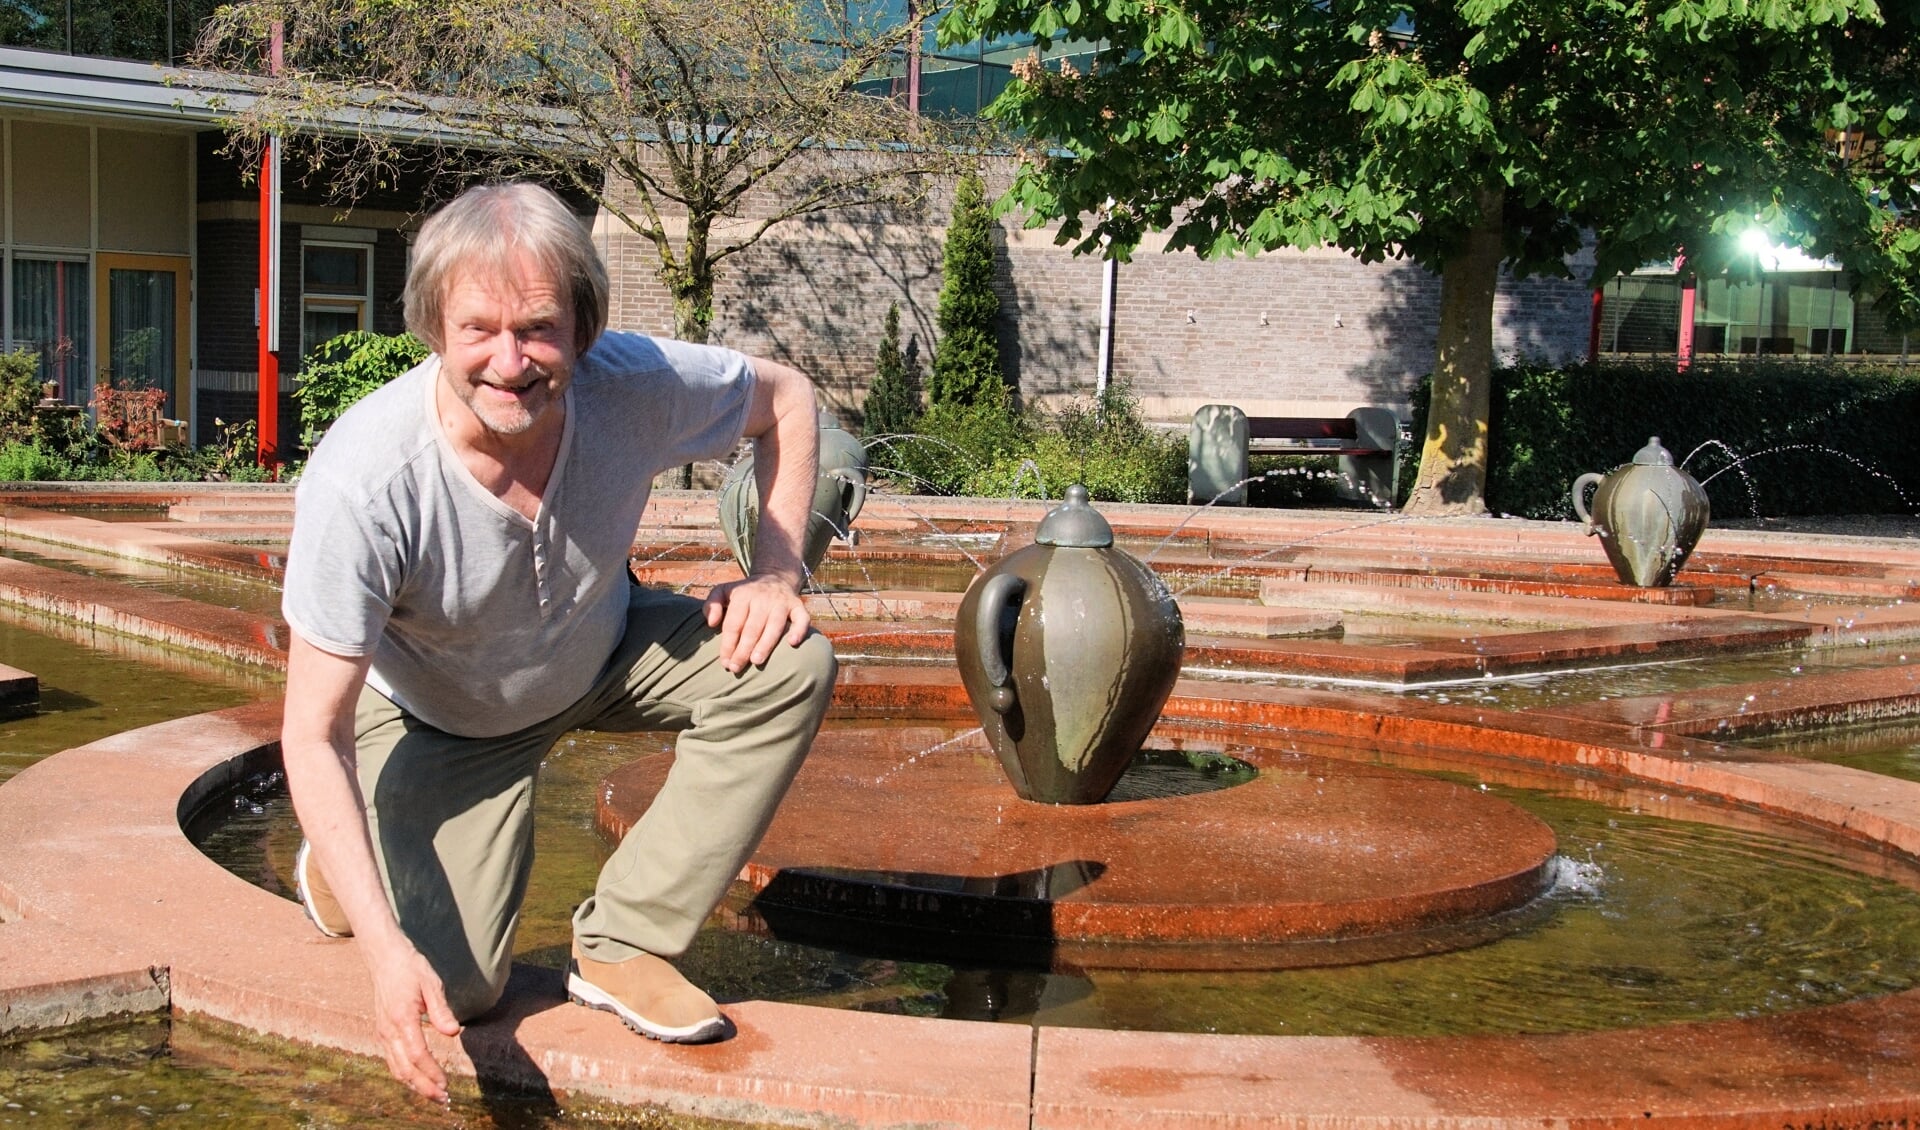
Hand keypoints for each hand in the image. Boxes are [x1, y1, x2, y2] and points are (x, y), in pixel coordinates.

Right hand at [367, 940, 462, 1101]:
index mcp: (401, 1018)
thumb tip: (453, 1032)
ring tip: (433, 1094)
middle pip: (404, 1069)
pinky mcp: (382, 1031)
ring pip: (395, 1068)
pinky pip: (392, 1060)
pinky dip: (405, 1074)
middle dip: (423, 1087)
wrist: (383, 956)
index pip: (417, 1054)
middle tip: (443, 1099)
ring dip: (414, 1084)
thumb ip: (441, 1009)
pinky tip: (419, 1079)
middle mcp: (388, 1029)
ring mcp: (383, 1032)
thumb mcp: (431, 982)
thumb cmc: (410, 966)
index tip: (446, 1084)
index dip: (431, 1072)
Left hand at [704, 572, 811, 673]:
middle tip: (736, 668)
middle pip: (752, 627)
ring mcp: (782, 602)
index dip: (728, 644)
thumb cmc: (745, 593)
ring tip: (756, 661)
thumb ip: (712, 604)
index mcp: (743, 595)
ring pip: (774, 625)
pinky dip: (799, 629)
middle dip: (743, 649)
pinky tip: (792, 643)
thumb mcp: (723, 591)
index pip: (734, 623)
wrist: (774, 578)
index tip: (725, 662)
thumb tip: (711, 623)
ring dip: (766, 644)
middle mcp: (763, 598)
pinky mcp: (798, 606)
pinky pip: (802, 618)